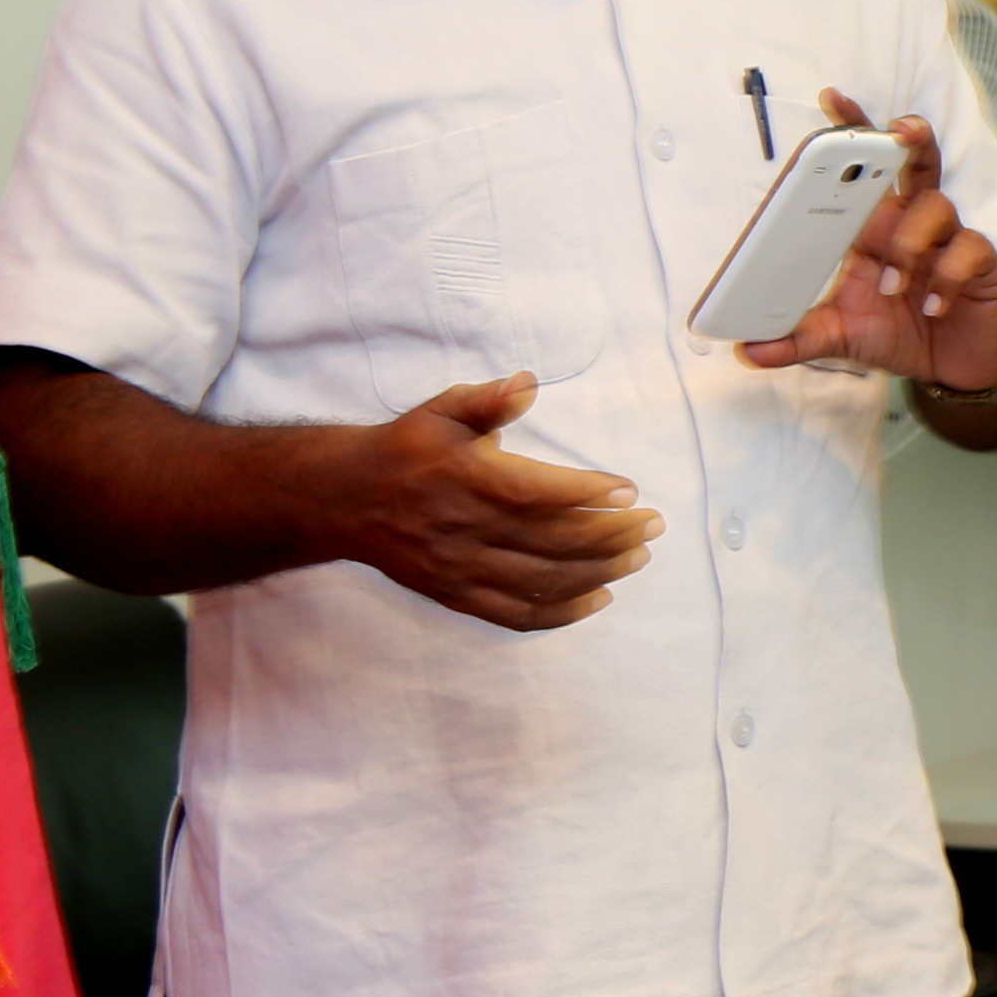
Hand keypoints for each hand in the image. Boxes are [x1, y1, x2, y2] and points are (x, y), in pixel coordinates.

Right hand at [341, 373, 660, 631]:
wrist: (343, 499)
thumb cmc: (405, 449)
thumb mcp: (440, 411)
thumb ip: (486, 399)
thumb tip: (528, 382)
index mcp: (466, 479)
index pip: (538, 493)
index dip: (588, 493)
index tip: (629, 490)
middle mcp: (466, 529)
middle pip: (553, 541)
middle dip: (613, 535)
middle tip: (653, 525)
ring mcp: (461, 568)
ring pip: (543, 581)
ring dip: (601, 572)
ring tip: (639, 556)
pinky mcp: (456, 595)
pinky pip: (516, 613)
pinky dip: (563, 612)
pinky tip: (599, 598)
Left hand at [740, 93, 996, 388]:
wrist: (952, 367)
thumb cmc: (897, 333)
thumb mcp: (839, 337)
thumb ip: (797, 339)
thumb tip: (747, 351)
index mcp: (874, 226)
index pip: (863, 167)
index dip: (852, 129)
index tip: (830, 98)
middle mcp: (913, 221)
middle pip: (916, 159)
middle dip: (907, 137)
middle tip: (896, 131)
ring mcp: (951, 239)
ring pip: (937, 206)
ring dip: (910, 244)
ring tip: (893, 286)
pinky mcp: (982, 264)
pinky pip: (967, 250)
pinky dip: (945, 278)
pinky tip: (933, 305)